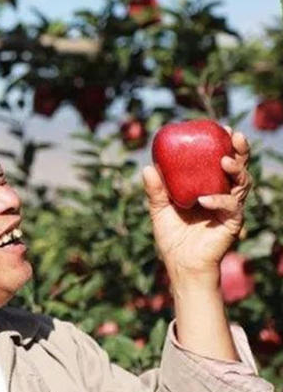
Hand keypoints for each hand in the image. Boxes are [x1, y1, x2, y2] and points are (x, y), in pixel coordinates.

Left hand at [142, 127, 250, 288]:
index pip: (221, 161)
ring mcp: (229, 208)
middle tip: (233, 135)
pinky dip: (219, 201)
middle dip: (240, 150)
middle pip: (239, 167)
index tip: (220, 128)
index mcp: (208, 187)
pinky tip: (205, 199)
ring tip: (223, 160)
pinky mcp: (232, 223)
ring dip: (235, 169)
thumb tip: (148, 167)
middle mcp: (223, 194)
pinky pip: (231, 207)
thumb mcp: (159, 209)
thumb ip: (156, 190)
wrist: (180, 264)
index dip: (224, 144)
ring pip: (242, 183)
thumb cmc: (172, 236)